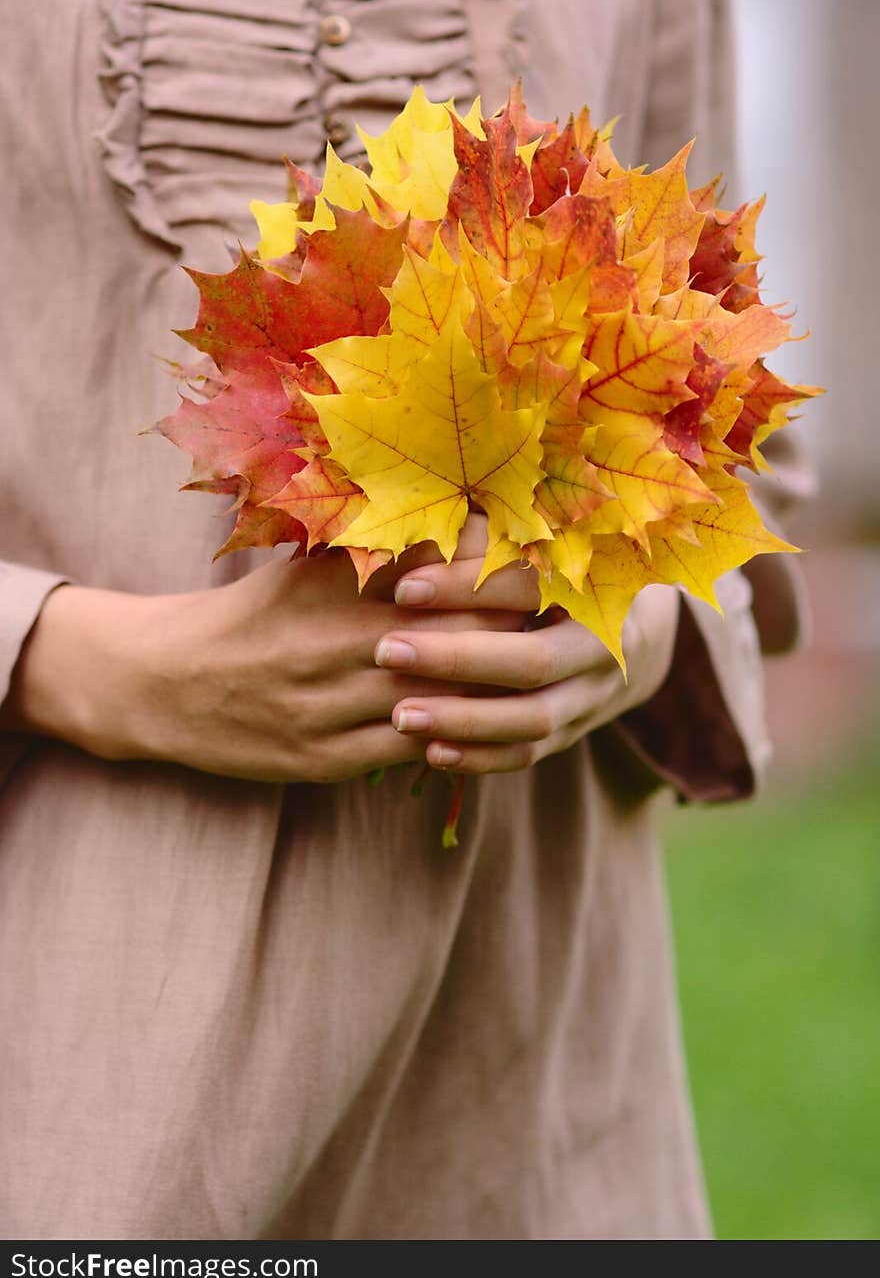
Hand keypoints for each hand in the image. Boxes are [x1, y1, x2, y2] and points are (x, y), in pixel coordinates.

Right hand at [1, 530, 521, 783]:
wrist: (164, 681)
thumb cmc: (250, 614)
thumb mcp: (305, 568)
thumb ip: (375, 547)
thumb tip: (459, 517)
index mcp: (331, 589)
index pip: (436, 583)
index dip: (493, 582)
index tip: (534, 574)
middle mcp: (330, 646)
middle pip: (444, 643)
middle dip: (501, 638)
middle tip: (551, 630)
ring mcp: (323, 709)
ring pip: (429, 704)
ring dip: (482, 695)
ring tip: (527, 682)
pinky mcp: (315, 761)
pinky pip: (398, 754)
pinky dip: (443, 741)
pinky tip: (476, 730)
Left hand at [381, 543, 679, 773]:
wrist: (632, 631)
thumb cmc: (559, 571)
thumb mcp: (537, 546)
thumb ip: (486, 540)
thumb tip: (415, 534)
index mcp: (594, 585)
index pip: (528, 587)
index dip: (466, 586)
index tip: (404, 589)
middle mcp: (603, 646)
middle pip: (533, 660)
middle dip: (455, 659)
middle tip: (386, 652)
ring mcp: (593, 696)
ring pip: (532, 717)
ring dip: (464, 720)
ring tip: (400, 716)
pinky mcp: (574, 731)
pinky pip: (530, 753)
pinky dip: (482, 757)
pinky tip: (431, 752)